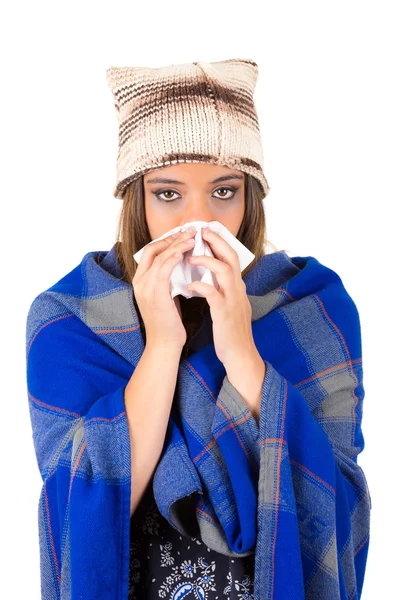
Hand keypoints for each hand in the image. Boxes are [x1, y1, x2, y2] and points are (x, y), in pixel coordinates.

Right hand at [132, 227, 196, 348]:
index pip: (151, 251)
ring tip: (192, 238)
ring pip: (160, 257)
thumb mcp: (166, 295)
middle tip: (191, 231)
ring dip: (177, 245)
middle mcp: (139, 282)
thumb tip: (182, 263)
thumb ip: (168, 279)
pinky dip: (174, 257)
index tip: (184, 235)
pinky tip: (185, 251)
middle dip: (173, 238)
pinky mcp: (155, 294)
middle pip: (153, 249)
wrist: (165, 344)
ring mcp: (145, 288)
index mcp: (141, 281)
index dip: (167, 240)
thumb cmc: (169, 322)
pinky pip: (163, 269)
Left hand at [186, 227, 255, 364]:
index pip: (232, 257)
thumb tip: (212, 277)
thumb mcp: (231, 305)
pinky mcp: (224, 314)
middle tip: (201, 232)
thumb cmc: (231, 332)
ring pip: (224, 271)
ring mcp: (232, 300)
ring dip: (207, 261)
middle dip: (216, 242)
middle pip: (231, 257)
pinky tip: (190, 287)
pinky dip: (201, 287)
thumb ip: (224, 290)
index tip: (207, 231)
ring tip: (192, 258)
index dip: (220, 242)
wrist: (240, 355)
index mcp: (237, 287)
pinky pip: (213, 295)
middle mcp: (238, 290)